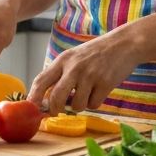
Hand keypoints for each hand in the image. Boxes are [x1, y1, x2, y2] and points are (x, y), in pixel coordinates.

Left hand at [27, 30, 141, 114]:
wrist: (124, 43)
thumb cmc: (96, 53)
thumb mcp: (74, 57)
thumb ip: (61, 74)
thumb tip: (46, 100)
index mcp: (63, 60)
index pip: (41, 80)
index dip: (33, 97)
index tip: (31, 108)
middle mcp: (74, 67)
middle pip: (56, 98)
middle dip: (55, 110)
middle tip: (57, 112)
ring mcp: (90, 75)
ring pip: (76, 106)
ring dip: (80, 106)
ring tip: (87, 93)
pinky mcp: (105, 83)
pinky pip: (94, 105)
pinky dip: (95, 102)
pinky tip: (100, 90)